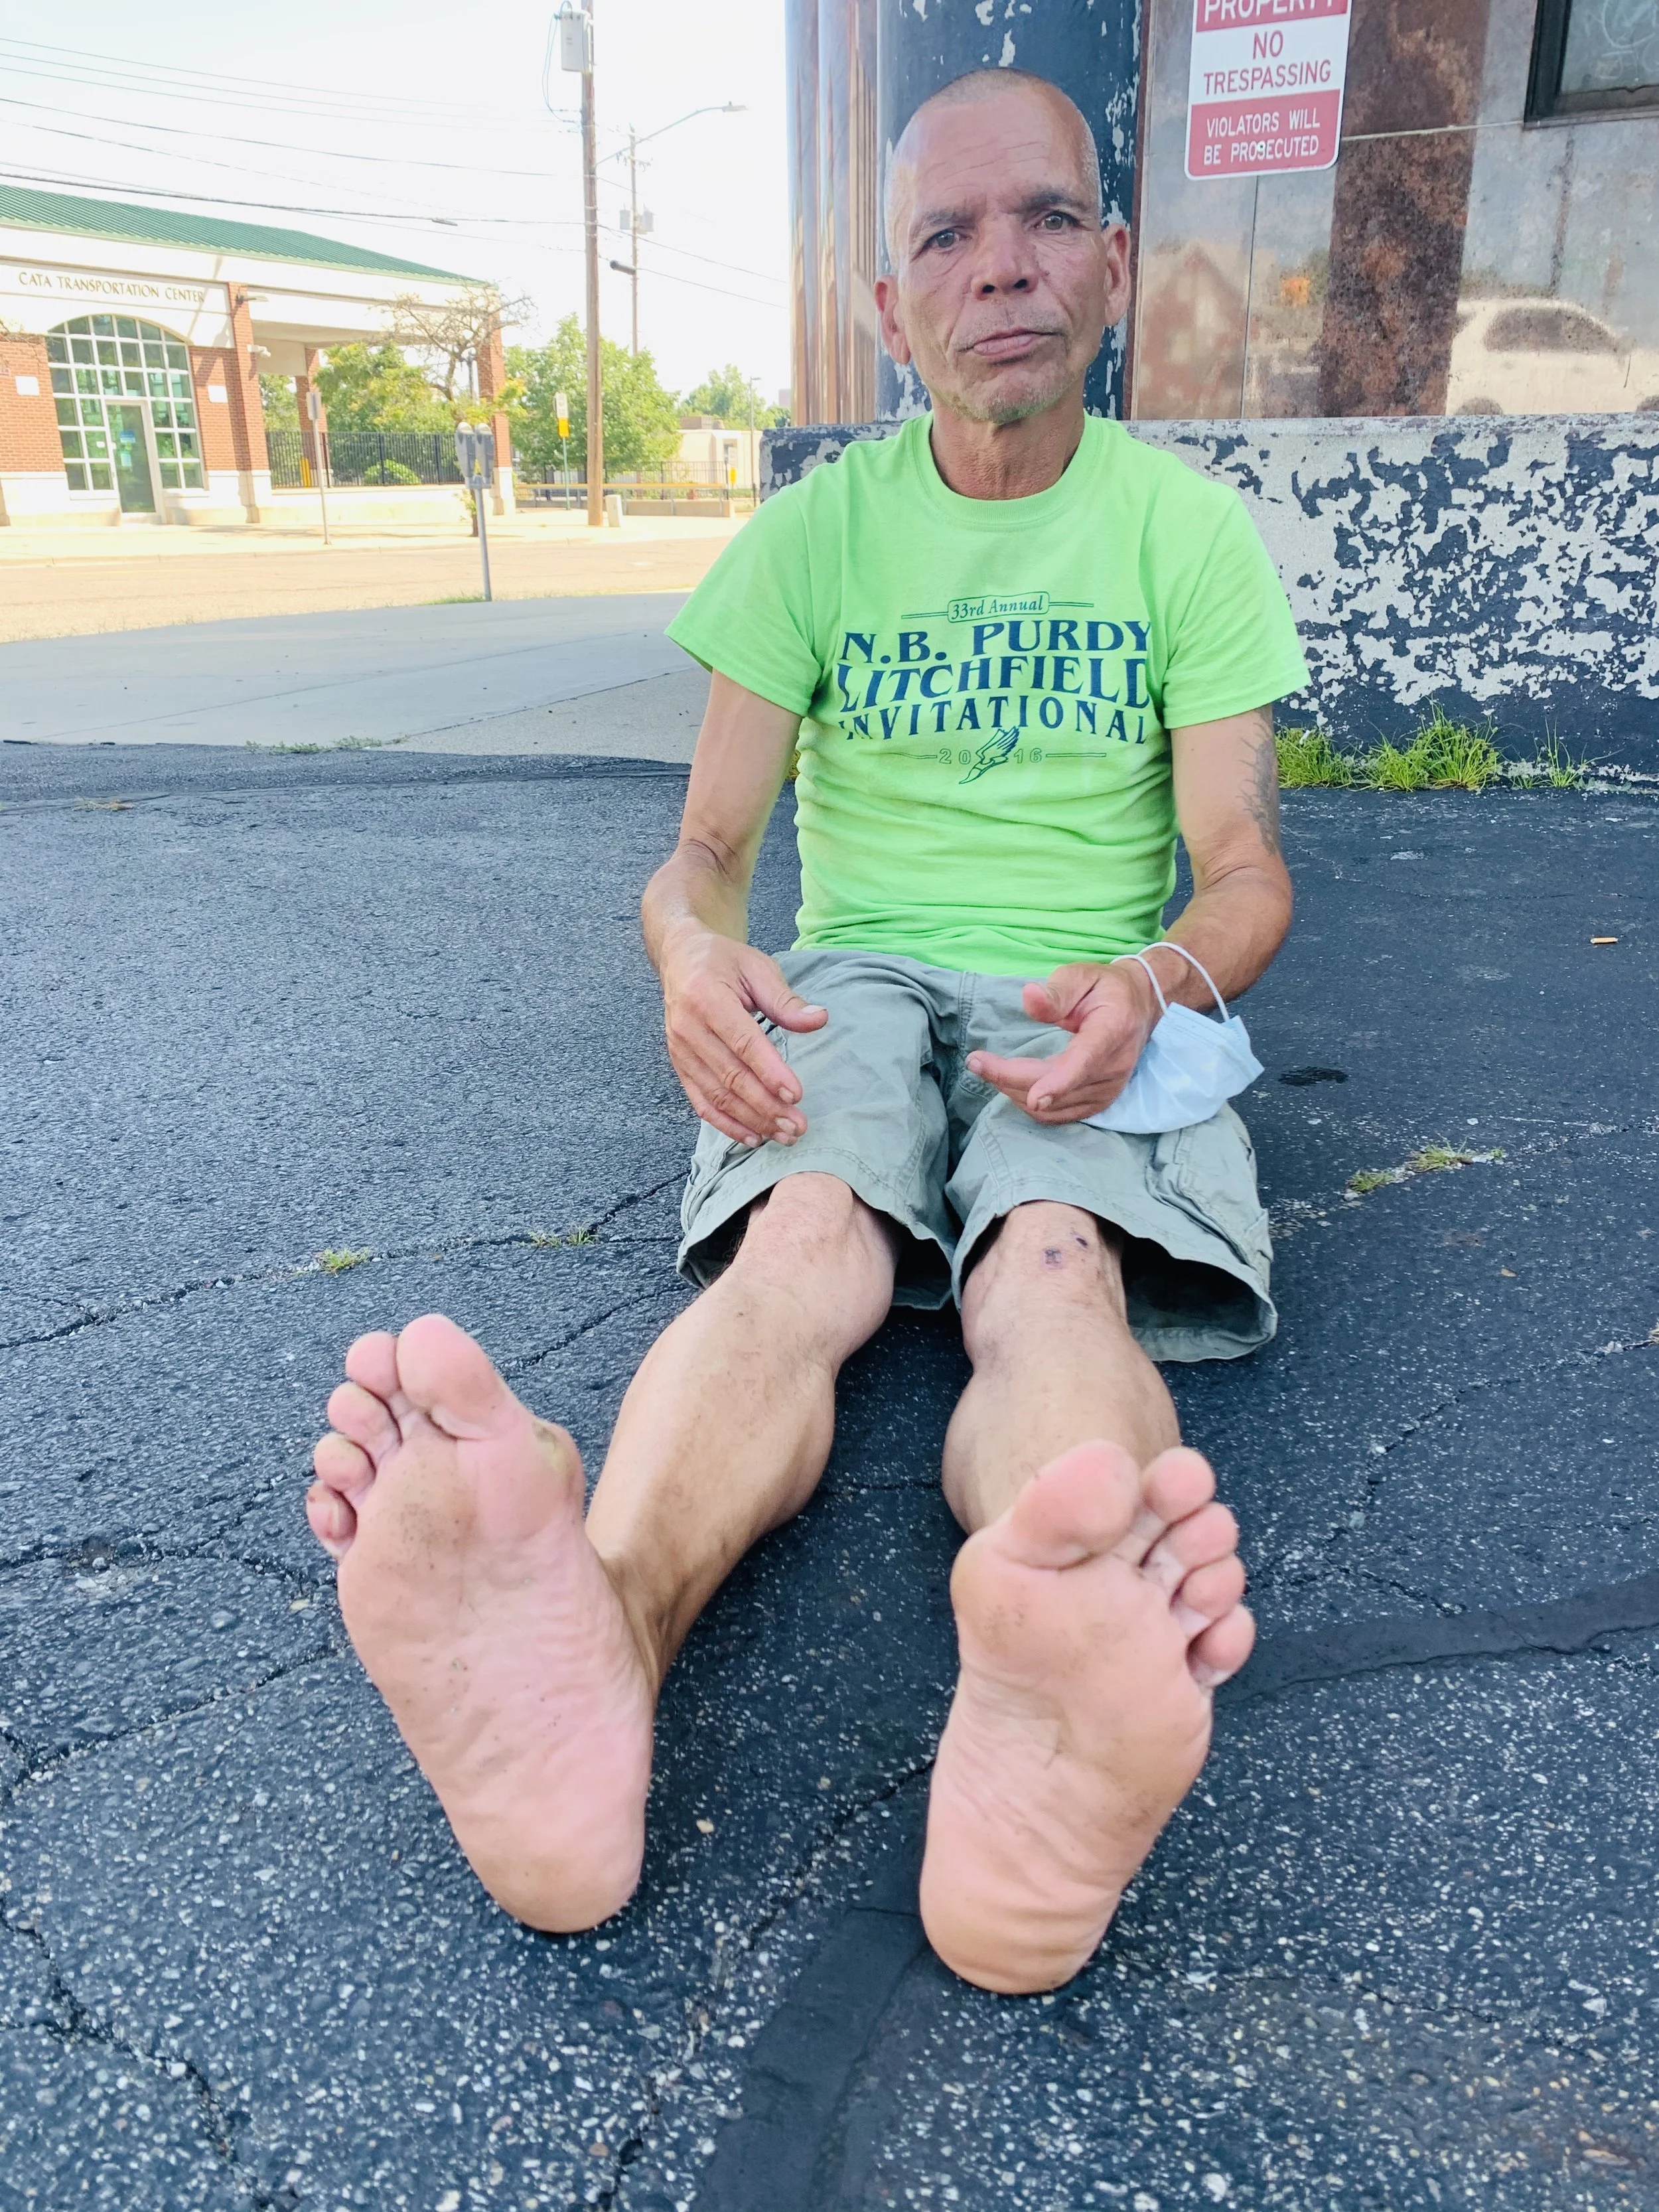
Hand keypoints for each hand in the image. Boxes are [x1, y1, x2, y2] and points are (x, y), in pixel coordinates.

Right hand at [660, 928, 827, 1146]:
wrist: (680, 959)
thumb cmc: (724, 962)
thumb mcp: (757, 967)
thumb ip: (785, 999)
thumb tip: (819, 1019)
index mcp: (707, 997)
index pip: (743, 1043)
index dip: (769, 1072)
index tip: (796, 1095)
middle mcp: (687, 1027)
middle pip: (730, 1076)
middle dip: (765, 1106)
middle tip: (797, 1126)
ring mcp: (679, 1050)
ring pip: (716, 1095)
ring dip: (751, 1120)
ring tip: (783, 1135)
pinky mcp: (679, 1065)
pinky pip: (700, 1101)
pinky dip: (726, 1124)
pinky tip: (753, 1137)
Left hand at [967, 960, 1158, 1124]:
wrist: (1139, 1007)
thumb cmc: (1105, 988)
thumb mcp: (1081, 975)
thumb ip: (1056, 991)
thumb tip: (1029, 997)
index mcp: (1112, 1031)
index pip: (1085, 1062)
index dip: (1059, 1082)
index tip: (1034, 1096)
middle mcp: (1114, 1067)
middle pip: (1057, 1088)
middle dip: (1010, 1078)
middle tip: (976, 1061)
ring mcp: (1108, 1090)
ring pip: (1053, 1107)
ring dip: (1015, 1091)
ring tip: (989, 1069)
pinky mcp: (1099, 1102)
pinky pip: (1058, 1115)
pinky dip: (1029, 1104)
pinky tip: (1011, 1084)